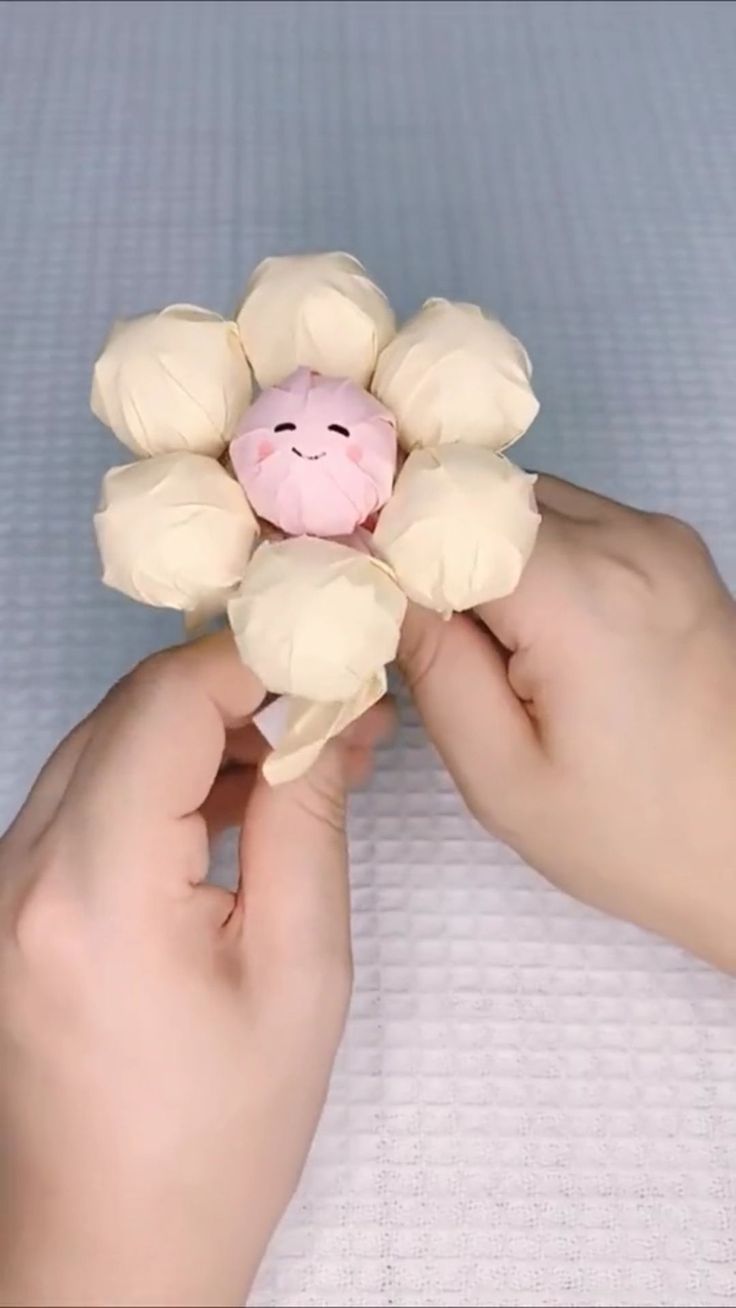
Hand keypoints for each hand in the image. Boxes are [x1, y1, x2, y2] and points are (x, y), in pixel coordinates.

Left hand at [0, 632, 390, 1306]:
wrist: (112, 1251)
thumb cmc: (216, 1141)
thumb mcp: (300, 976)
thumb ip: (304, 823)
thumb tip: (322, 717)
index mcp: (93, 893)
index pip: (165, 706)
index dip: (252, 658)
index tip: (327, 654)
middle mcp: (21, 874)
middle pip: (127, 714)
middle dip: (233, 689)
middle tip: (331, 705)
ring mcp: (1, 890)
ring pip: (104, 748)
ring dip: (200, 734)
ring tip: (299, 755)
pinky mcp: (9, 906)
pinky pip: (83, 801)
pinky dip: (159, 781)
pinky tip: (232, 804)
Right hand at [399, 476, 735, 970]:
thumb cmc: (636, 834)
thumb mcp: (503, 775)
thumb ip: (431, 664)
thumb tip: (370, 579)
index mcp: (586, 594)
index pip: (446, 506)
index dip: (381, 531)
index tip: (336, 574)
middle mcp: (632, 540)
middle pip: (484, 495)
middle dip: (430, 544)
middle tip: (403, 625)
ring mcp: (662, 540)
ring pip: (526, 503)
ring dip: (480, 552)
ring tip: (477, 644)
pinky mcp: (676, 554)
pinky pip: (573, 523)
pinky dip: (531, 558)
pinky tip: (530, 634)